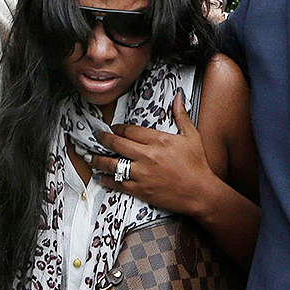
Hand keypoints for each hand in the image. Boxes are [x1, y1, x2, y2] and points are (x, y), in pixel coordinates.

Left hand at [90, 92, 217, 216]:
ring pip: (113, 164)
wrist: (200, 192)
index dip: (118, 128)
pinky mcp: (140, 190)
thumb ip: (181, 115)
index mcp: (158, 140)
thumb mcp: (192, 136)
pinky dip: (107, 179)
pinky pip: (118, 183)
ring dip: (98, 160)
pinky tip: (100, 176)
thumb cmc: (197, 164)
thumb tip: (178, 96)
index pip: (130, 130)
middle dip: (103, 139)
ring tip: (90, 158)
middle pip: (117, 144)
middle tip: (96, 137)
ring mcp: (142, 174)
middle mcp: (147, 155)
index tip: (113, 128)